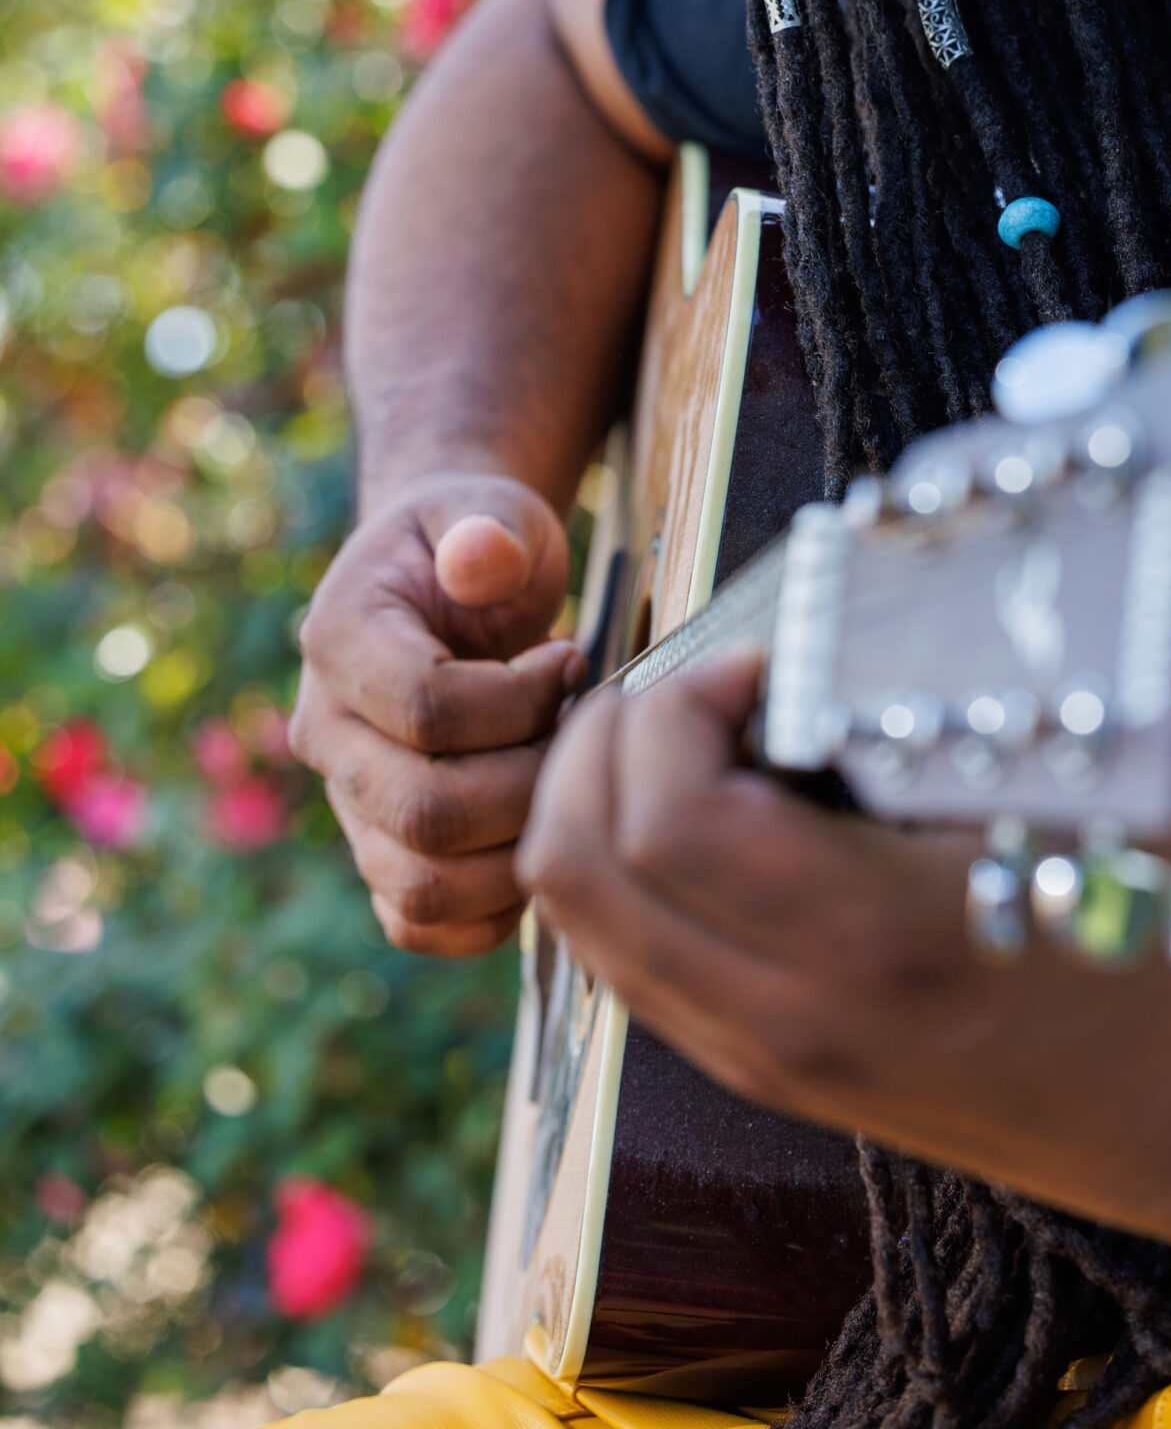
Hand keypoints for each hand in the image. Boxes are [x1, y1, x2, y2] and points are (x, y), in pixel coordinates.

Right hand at [291, 473, 584, 955]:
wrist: (450, 580)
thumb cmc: (480, 541)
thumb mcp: (491, 508)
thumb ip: (488, 528)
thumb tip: (482, 559)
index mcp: (339, 641)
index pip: (426, 710)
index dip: (520, 698)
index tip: (568, 659)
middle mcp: (327, 734)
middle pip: (426, 813)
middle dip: (532, 782)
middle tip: (581, 735)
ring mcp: (350, 804)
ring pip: (423, 886)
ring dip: (521, 850)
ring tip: (564, 784)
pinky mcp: (381, 852)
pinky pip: (422, 923)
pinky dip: (493, 909)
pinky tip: (540, 835)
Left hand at [514, 655, 1170, 1222]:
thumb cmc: (1161, 939)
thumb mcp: (1080, 803)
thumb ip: (946, 718)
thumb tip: (832, 609)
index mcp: (876, 938)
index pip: (667, 817)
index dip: (681, 702)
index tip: (758, 660)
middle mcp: (790, 1016)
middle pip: (571, 866)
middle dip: (604, 737)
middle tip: (698, 683)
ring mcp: (763, 1057)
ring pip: (574, 919)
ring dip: (596, 798)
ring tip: (695, 733)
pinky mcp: (762, 1071)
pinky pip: (620, 958)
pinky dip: (620, 866)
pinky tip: (708, 809)